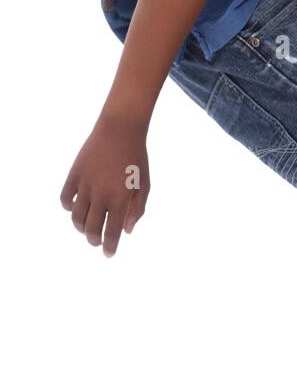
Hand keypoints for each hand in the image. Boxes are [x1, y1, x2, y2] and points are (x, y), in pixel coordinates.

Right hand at [60, 115, 149, 256]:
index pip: (112, 233)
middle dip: (94, 241)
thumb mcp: (144, 185)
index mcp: (120, 200)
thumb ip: (137, 210)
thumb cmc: (136, 158)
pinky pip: (64, 199)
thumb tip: (126, 231)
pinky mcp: (74, 175)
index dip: (109, 248)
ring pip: (76, 218)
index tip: (109, 254)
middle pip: (91, 230)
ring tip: (87, 228)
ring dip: (81, 227)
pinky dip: (67, 208)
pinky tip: (75, 208)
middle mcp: (101, 195)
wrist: (120, 129)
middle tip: (97, 242)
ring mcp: (85, 185)